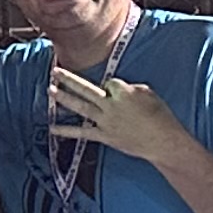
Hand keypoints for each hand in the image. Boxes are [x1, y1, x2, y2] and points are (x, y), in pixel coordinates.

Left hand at [49, 65, 197, 172]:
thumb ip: (130, 89)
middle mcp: (111, 105)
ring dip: (64, 98)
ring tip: (50, 89)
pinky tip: (52, 128)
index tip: (120, 92)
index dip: (114, 86)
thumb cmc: (160, 116)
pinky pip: (82, 132)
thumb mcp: (149, 94)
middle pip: (86, 89)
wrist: (162, 141)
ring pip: (81, 106)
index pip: (110, 82)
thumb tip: (118, 90)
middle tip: (55, 71)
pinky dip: (66, 130)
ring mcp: (105, 121)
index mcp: (124, 92)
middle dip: (69, 79)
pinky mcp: (104, 136)